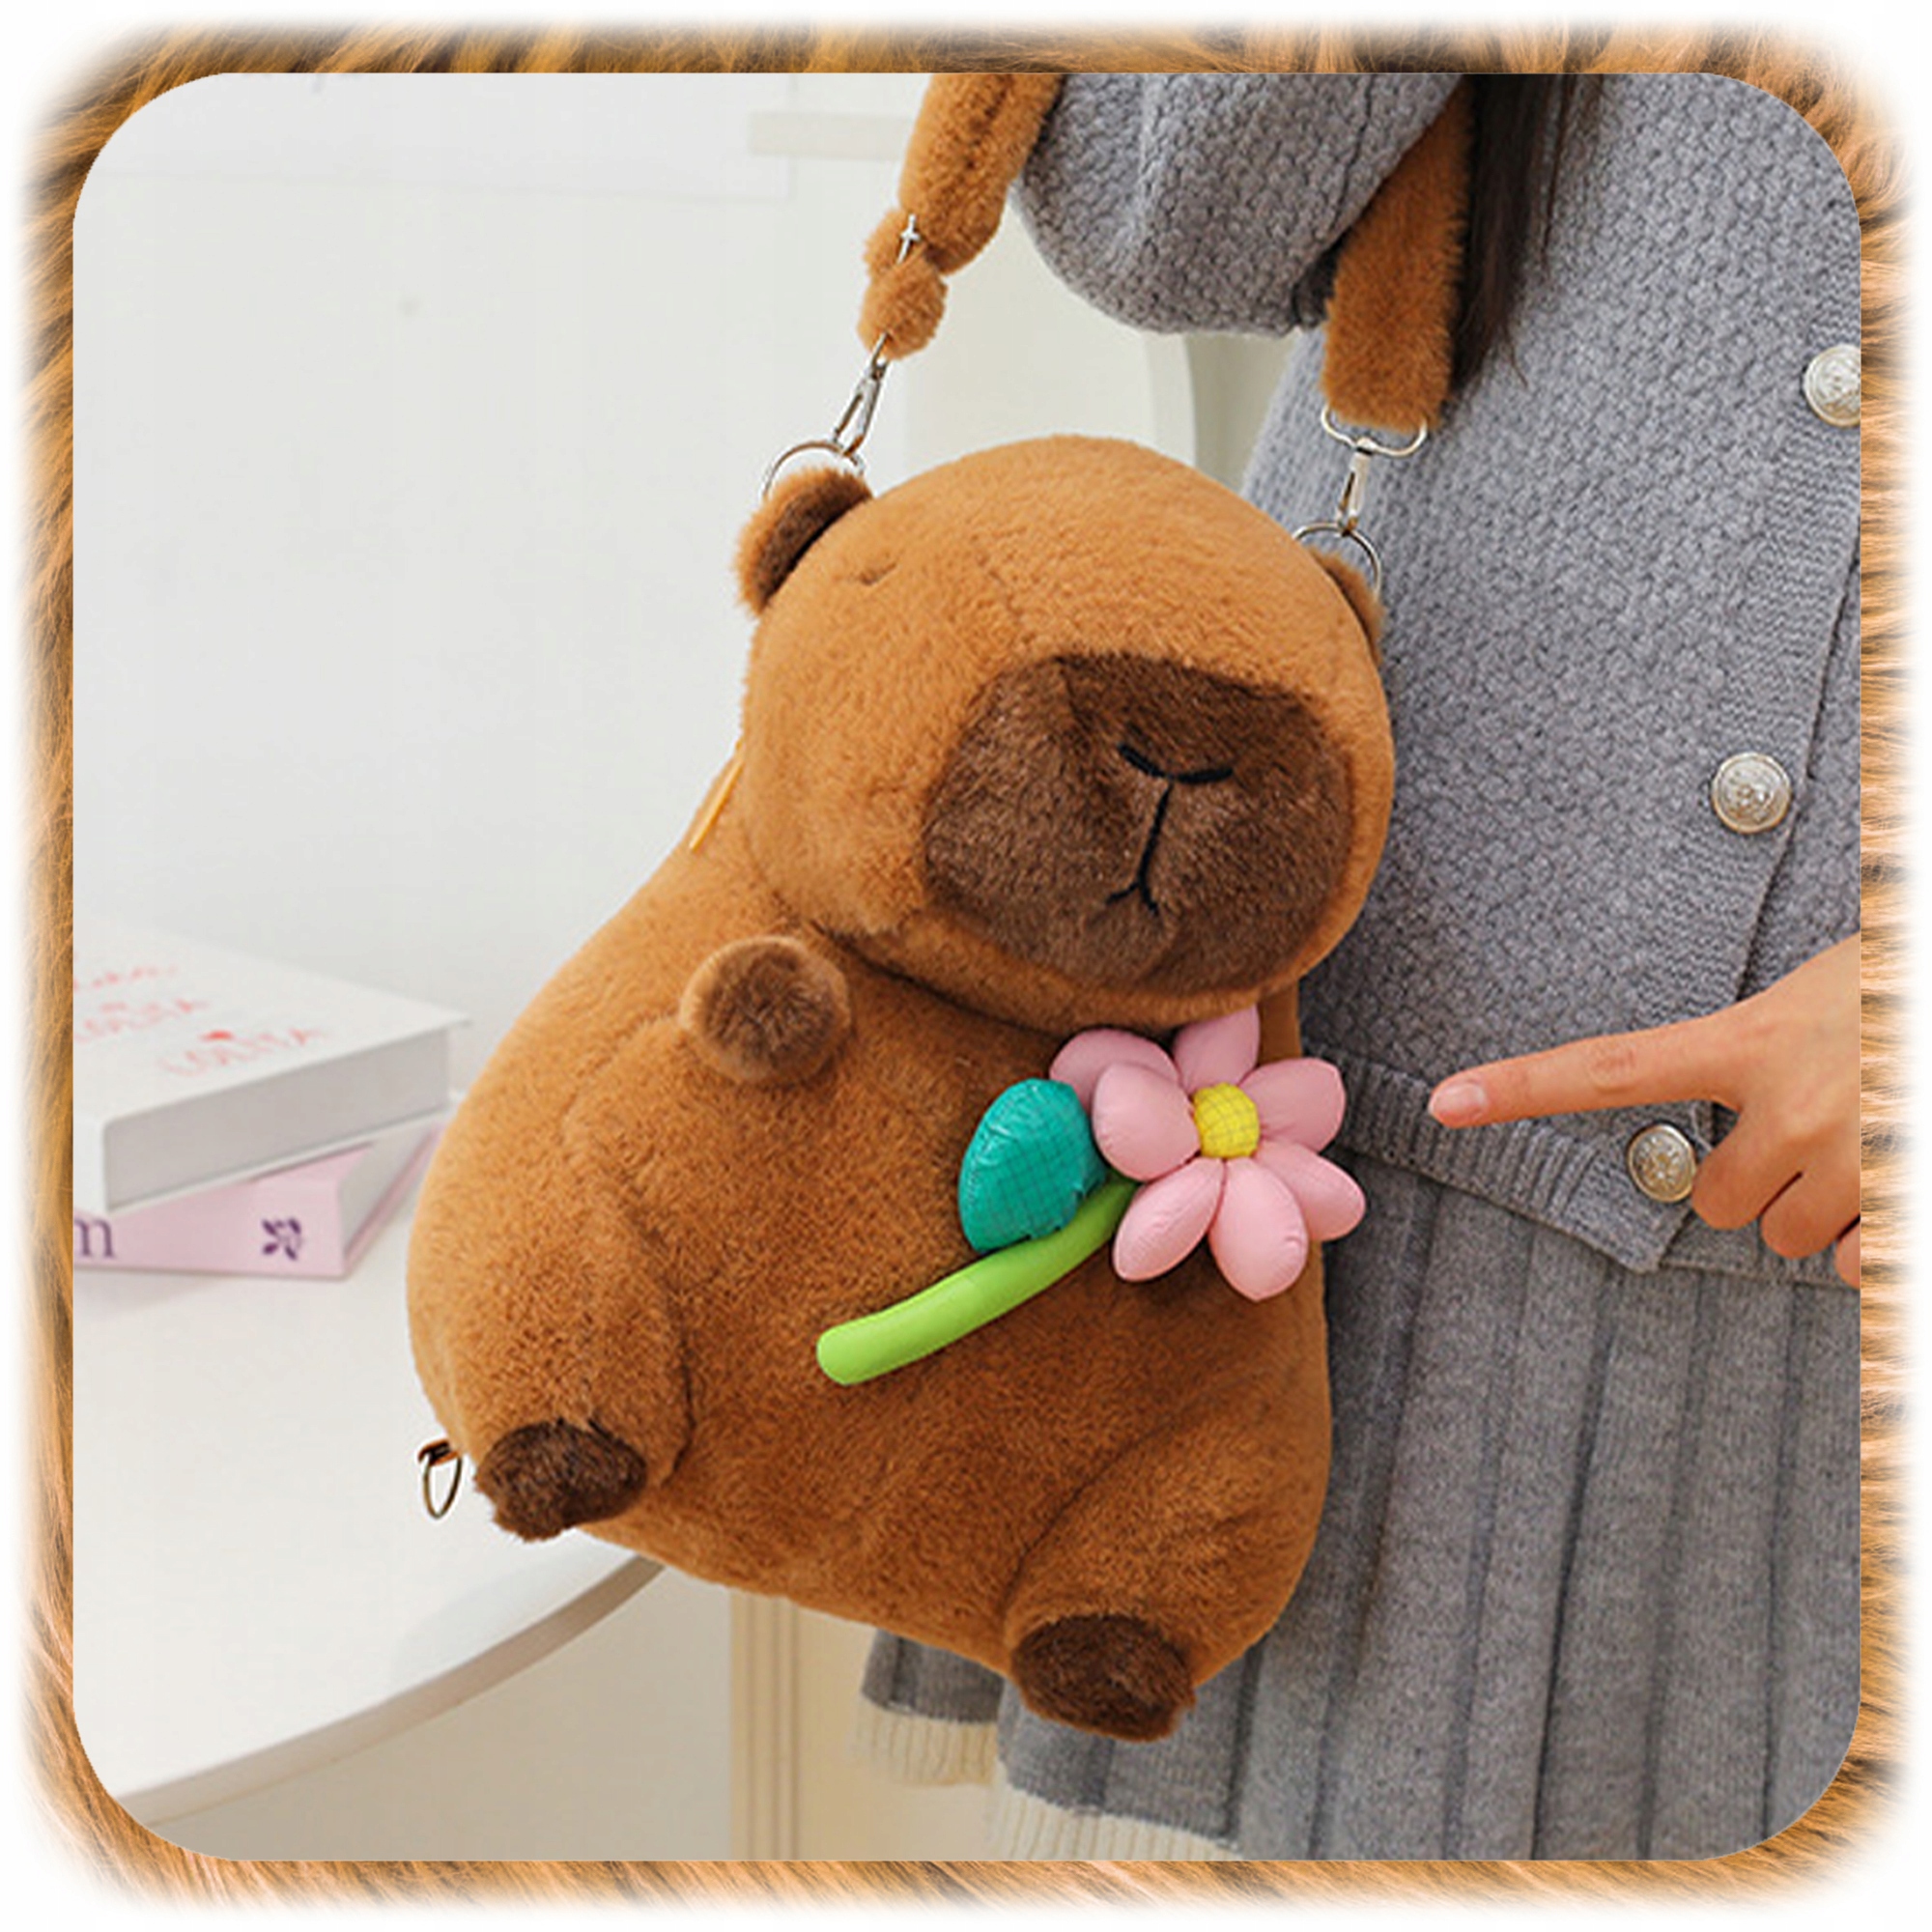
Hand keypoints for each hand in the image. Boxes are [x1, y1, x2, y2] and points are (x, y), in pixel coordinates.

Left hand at [1427, 937, 1860, 1285]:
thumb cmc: (1904, 989)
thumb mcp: (1832, 989)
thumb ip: (1770, 1050)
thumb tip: (1755, 1110)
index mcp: (1755, 1040)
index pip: (1611, 1068)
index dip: (1523, 1086)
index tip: (1443, 1101)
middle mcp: (1792, 1109)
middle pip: (1715, 1200)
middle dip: (1754, 1183)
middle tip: (1814, 1133)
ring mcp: (1854, 1165)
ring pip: (1786, 1239)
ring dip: (1819, 1211)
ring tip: (1874, 1146)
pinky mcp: (1900, 1213)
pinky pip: (1852, 1272)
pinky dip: (1869, 1252)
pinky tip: (1892, 1195)